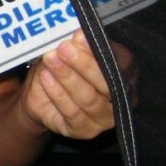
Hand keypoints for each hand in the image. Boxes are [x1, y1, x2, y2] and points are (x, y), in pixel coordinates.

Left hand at [21, 30, 136, 138]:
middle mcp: (122, 98)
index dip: (99, 50)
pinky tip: (46, 78)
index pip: (121, 61)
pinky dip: (57, 94)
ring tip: (50, 60)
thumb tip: (78, 35)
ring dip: (67, 77)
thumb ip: (77, 45)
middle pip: (107, 82)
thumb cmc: (61, 66)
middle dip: (83, 64)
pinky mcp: (86, 131)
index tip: (79, 36)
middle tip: (63, 48)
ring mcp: (106, 118)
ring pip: (88, 98)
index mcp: (125, 72)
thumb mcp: (67, 50)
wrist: (40, 94)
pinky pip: (72, 113)